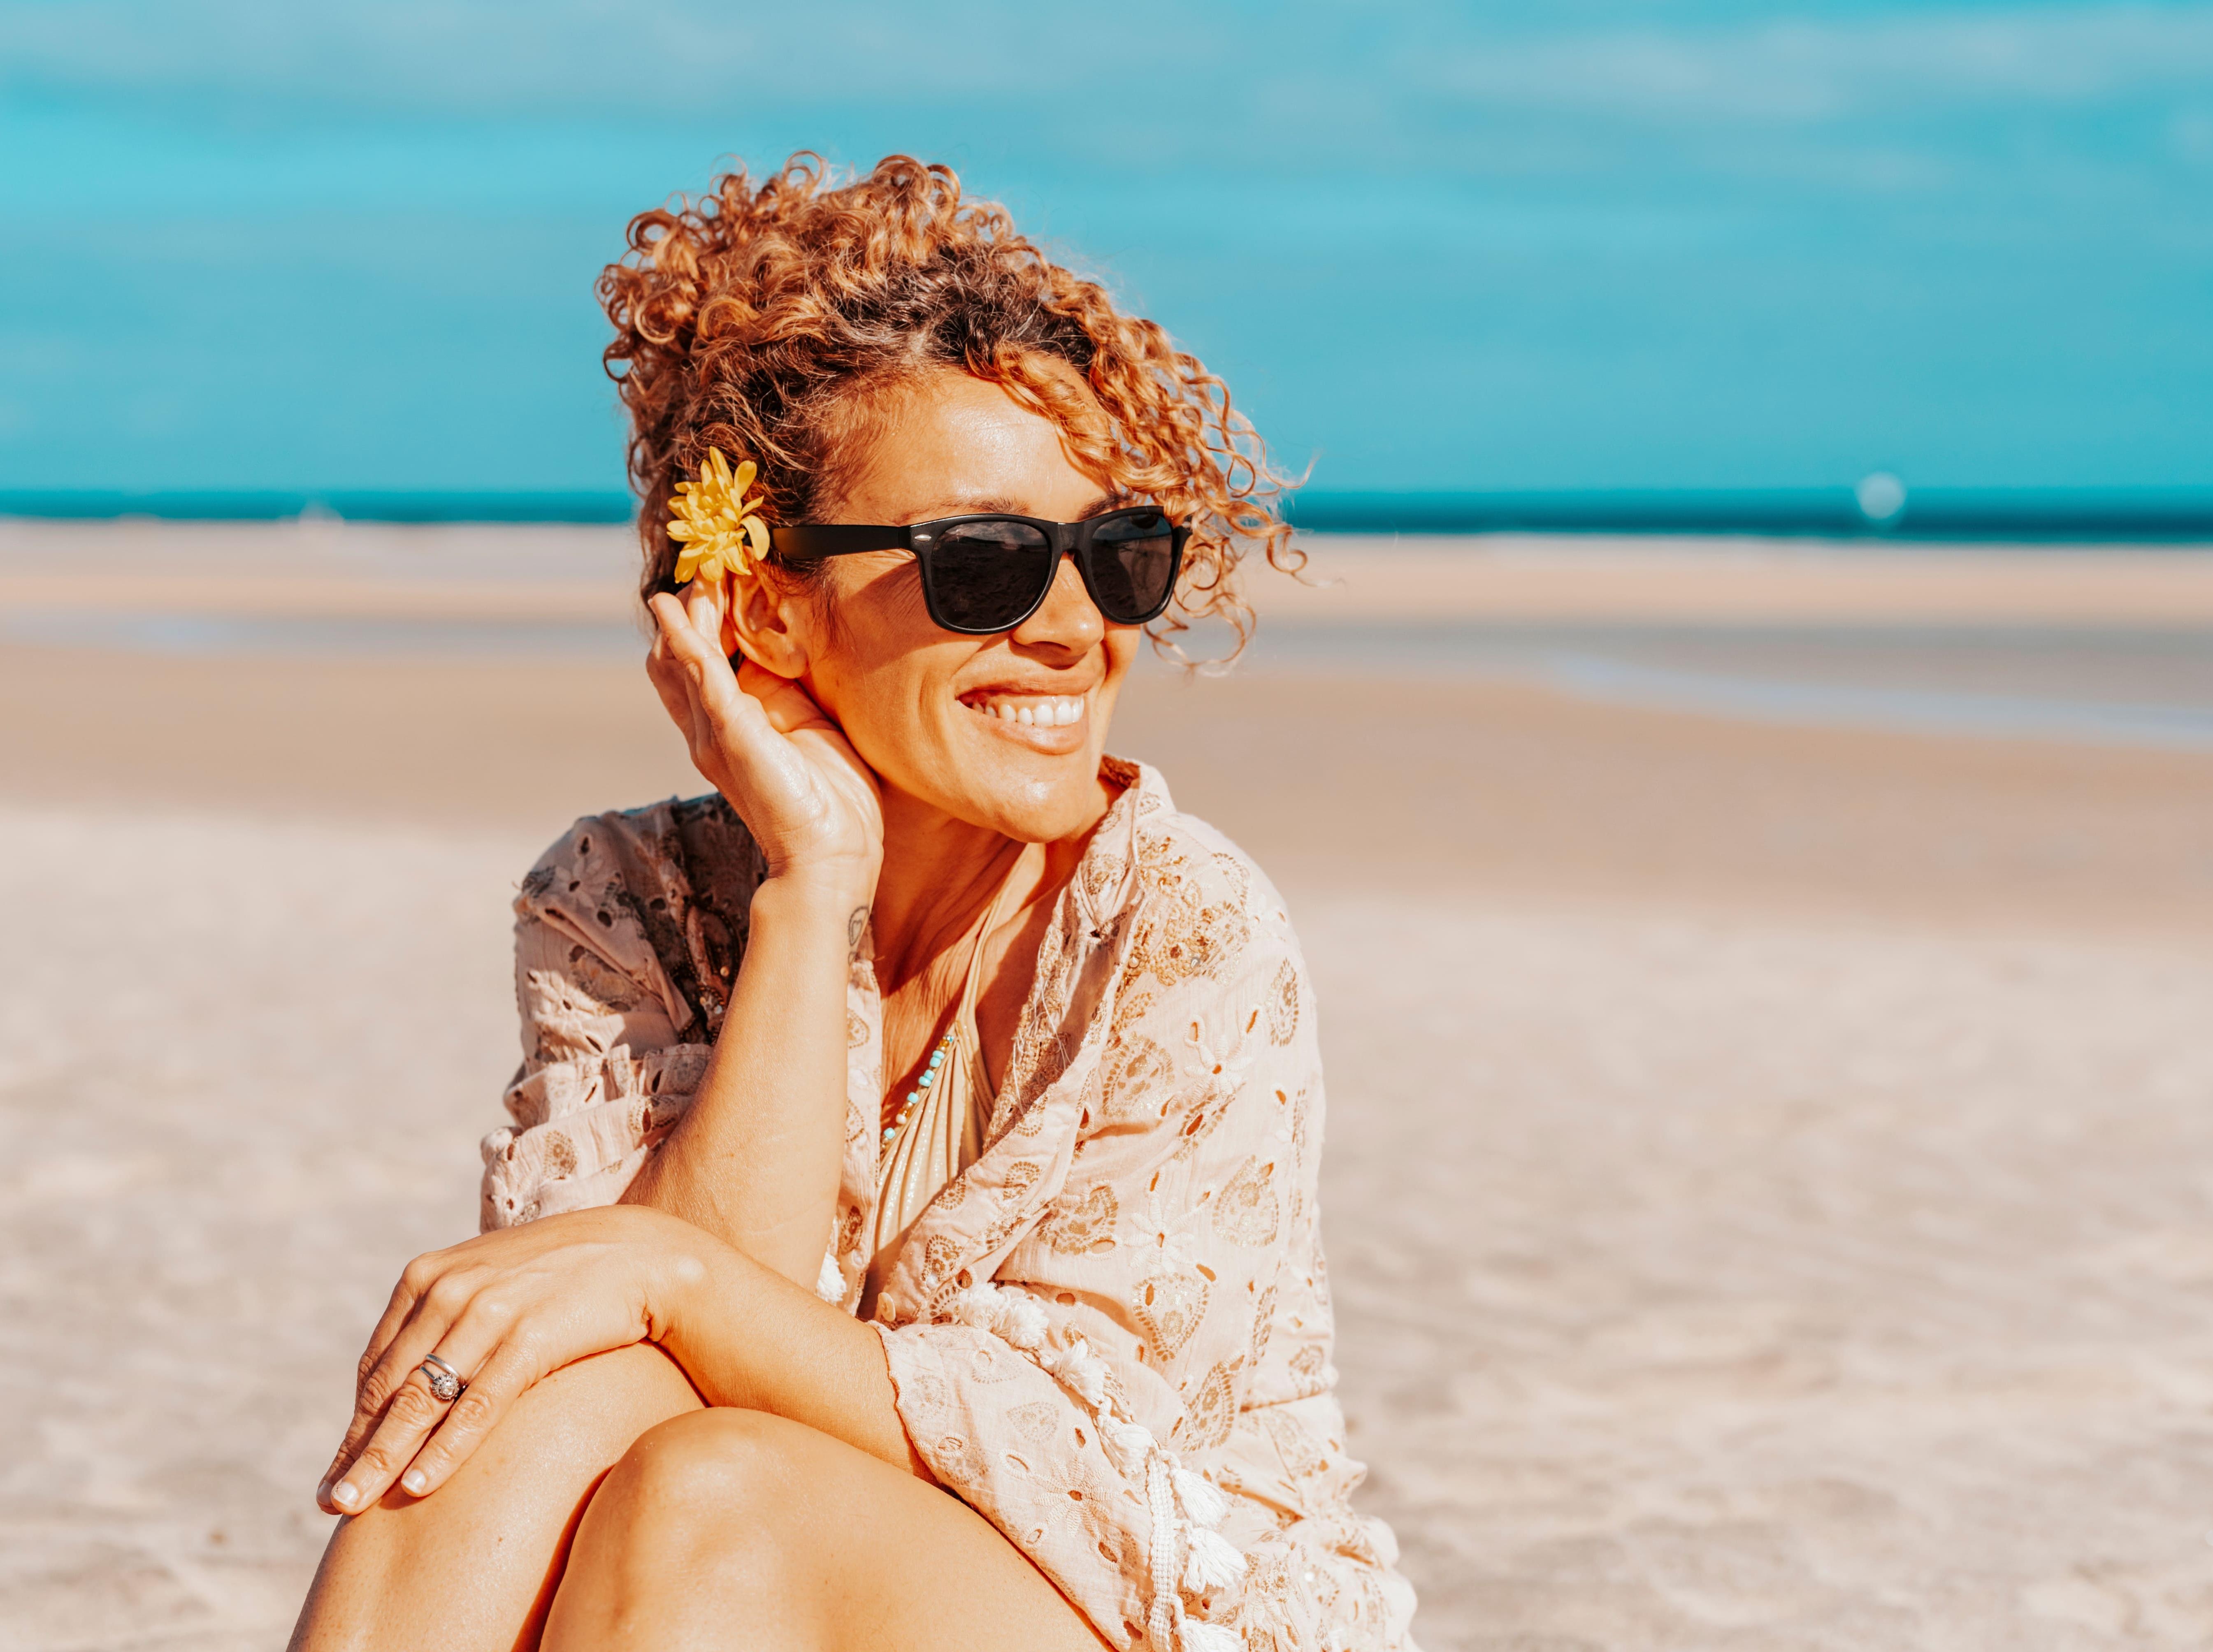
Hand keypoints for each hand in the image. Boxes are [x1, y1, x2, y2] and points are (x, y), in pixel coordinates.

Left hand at [315, 1206, 718, 1513]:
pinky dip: (443, 1449)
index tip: (337, 1473)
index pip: (377, 1367)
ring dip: (382, 1460)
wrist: (642, 1255)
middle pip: (388, 1389)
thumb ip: (443, 1316)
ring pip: (422, 1401)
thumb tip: (406, 1377)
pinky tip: (417, 1486)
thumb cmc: (561, 1275)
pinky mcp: (531, 1337)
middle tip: (331, 1505)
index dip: (354, 1426)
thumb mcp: (489, 1282)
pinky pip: (477, 1405)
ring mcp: (490, 1312)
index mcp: (428, 1276)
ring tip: (353, 1508)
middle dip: (356, 1453)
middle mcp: (449, 1290)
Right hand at [646, 578, 881, 899]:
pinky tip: (674, 608)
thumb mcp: (811, 730)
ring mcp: (712, 731)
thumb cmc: (832, 802)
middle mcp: (709, 727)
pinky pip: (696, 675)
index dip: (709, 613)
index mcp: (730, 725)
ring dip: (690, 608)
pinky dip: (682, 637)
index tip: (731, 571)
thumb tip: (797, 650)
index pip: (700, 658)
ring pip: (678, 655)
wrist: (832, 857)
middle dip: (693, 603)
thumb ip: (793, 693)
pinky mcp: (728, 734)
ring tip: (704, 570)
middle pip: (677, 651)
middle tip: (715, 560)